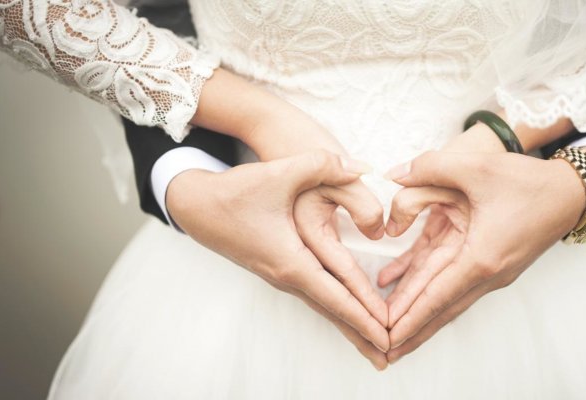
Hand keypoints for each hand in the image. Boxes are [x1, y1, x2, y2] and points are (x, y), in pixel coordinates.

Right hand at [167, 150, 389, 368]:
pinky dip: (336, 308)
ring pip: (324, 306)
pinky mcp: (279, 268)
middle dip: (362, 333)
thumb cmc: (235, 192)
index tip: (388, 335)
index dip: (364, 315)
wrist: (195, 205)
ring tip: (373, 344)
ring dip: (350, 324)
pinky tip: (347, 313)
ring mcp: (281, 275)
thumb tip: (363, 167)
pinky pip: (315, 295)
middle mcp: (286, 275)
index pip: (336, 296)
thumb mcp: (280, 173)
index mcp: (290, 261)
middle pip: (332, 312)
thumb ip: (323, 165)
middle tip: (390, 355)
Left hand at [381, 150, 585, 363]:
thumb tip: (394, 175)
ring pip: (446, 298)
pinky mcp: (490, 263)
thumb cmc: (527, 181)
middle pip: (440, 308)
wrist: (570, 193)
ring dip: (419, 314)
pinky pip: (453, 280)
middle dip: (411, 330)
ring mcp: (491, 272)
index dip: (409, 317)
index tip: (387, 338)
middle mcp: (487, 273)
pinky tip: (401, 282)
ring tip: (392, 332)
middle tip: (382, 350)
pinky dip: (428, 286)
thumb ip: (430, 167)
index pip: (436, 296)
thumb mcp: (476, 166)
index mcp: (481, 257)